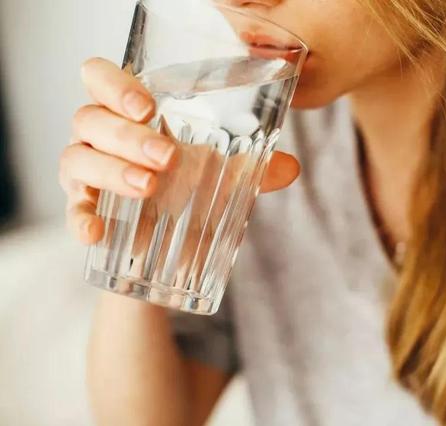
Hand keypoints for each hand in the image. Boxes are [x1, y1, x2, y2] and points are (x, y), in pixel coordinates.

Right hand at [59, 57, 299, 244]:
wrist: (169, 245)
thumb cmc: (189, 190)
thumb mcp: (222, 176)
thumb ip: (253, 169)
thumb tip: (291, 167)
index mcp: (130, 114)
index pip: (100, 78)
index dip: (115, 84)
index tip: (148, 107)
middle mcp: (101, 136)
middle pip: (90, 117)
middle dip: (127, 135)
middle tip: (167, 156)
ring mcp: (87, 172)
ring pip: (76, 157)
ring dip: (112, 170)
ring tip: (149, 187)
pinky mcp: (84, 208)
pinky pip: (71, 209)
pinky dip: (80, 218)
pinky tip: (96, 233)